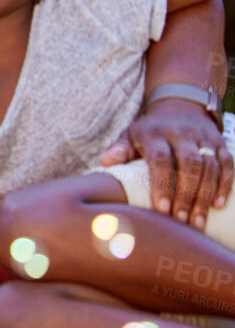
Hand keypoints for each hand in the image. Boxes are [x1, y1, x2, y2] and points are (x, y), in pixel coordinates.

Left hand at [102, 99, 231, 227]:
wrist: (180, 106)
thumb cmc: (150, 129)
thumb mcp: (131, 134)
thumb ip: (120, 149)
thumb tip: (105, 162)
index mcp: (155, 134)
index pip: (160, 158)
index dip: (161, 184)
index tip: (161, 208)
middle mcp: (182, 135)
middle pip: (189, 165)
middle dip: (186, 195)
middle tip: (181, 220)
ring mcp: (203, 139)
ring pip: (210, 167)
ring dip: (205, 195)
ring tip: (197, 221)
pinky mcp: (220, 144)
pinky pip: (228, 164)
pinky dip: (225, 185)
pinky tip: (218, 206)